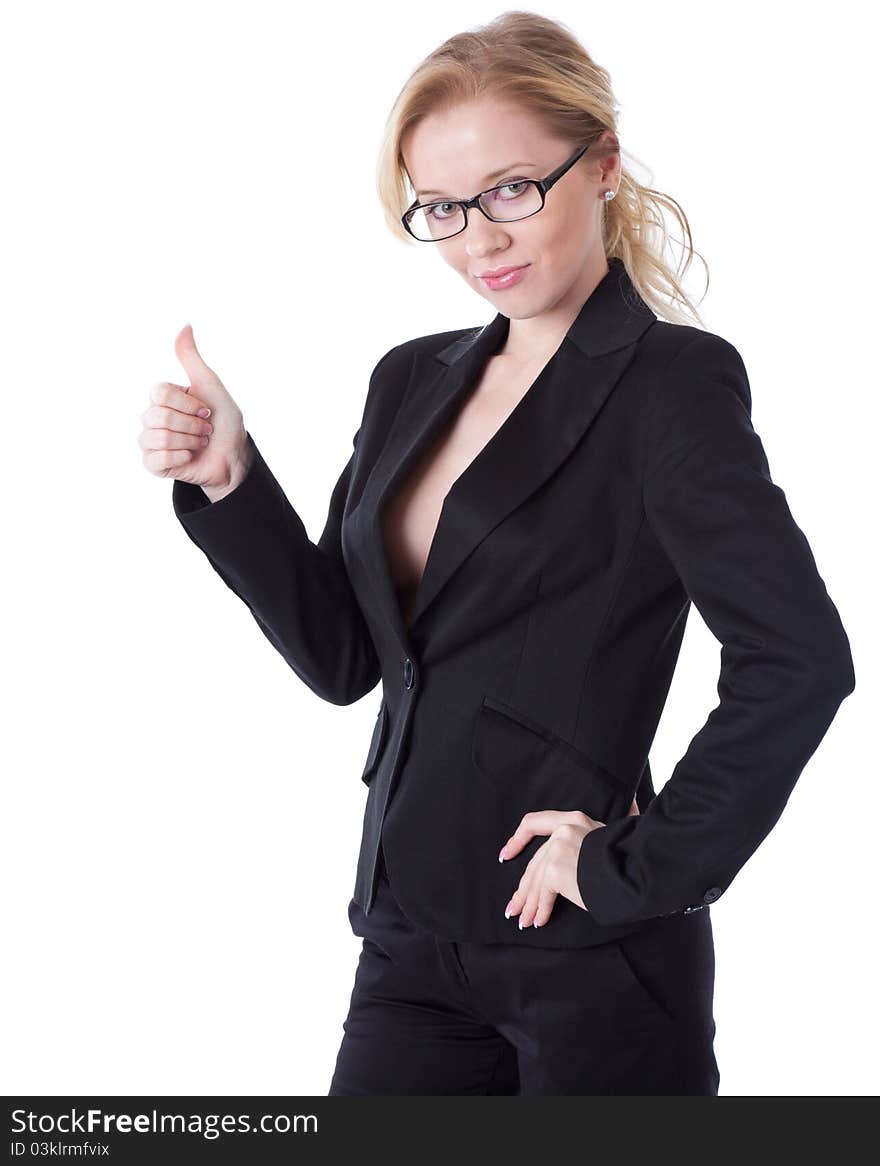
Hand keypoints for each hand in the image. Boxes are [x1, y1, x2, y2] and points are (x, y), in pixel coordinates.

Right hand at [139, 323, 249, 489]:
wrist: (234, 456)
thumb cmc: (224, 421)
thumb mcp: (209, 385)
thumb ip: (191, 358)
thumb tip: (185, 325)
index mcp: (163, 398)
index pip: (160, 393)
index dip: (188, 404)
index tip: (206, 411)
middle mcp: (153, 417)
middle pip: (158, 415)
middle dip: (191, 425)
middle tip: (206, 430)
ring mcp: (151, 441)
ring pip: (158, 437)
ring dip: (189, 442)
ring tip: (199, 444)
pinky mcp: (153, 464)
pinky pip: (155, 459)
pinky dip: (180, 457)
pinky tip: (189, 457)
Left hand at [498, 797, 639, 928]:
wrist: (641, 870)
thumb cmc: (632, 859)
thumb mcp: (610, 837)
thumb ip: (598, 833)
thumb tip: (615, 817)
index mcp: (575, 818)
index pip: (534, 822)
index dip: (517, 839)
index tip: (506, 856)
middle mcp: (563, 830)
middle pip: (534, 863)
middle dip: (524, 889)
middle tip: (515, 907)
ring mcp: (558, 848)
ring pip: (536, 881)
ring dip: (530, 904)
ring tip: (525, 921)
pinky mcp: (556, 868)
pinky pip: (545, 893)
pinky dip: (541, 909)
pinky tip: (539, 921)